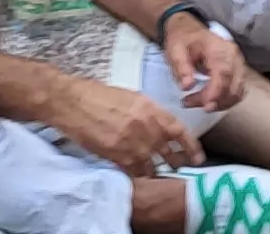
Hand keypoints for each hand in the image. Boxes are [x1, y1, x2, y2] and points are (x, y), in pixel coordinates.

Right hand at [42, 72, 200, 173]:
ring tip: (153, 171)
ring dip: (154, 170)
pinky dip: (136, 173)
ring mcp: (133, 145)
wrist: (73, 103)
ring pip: (153, 166)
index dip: (191, 146)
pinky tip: (134, 172)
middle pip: (170, 153)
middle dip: (175, 161)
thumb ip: (148, 113)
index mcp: (151, 110)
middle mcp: (147, 128)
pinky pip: (135, 172)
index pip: (179, 131)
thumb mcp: (130, 97)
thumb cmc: (97, 95)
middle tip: (177, 166)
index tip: (197, 156)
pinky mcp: (118, 157)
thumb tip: (158, 126)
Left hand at [162, 13, 245, 114]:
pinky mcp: (239, 71)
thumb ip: (180, 67)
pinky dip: (226, 101)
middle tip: (189, 103)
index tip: (205, 106)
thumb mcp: (174, 50)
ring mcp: (239, 63)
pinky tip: (209, 102)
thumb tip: (187, 86)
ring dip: (219, 103)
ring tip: (196, 103)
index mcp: (217, 47)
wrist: (190, 30)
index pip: (223, 72)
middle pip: (232, 85)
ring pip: (237, 91)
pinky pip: (238, 91)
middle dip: (214, 101)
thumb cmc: (182, 40)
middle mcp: (233, 55)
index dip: (216, 92)